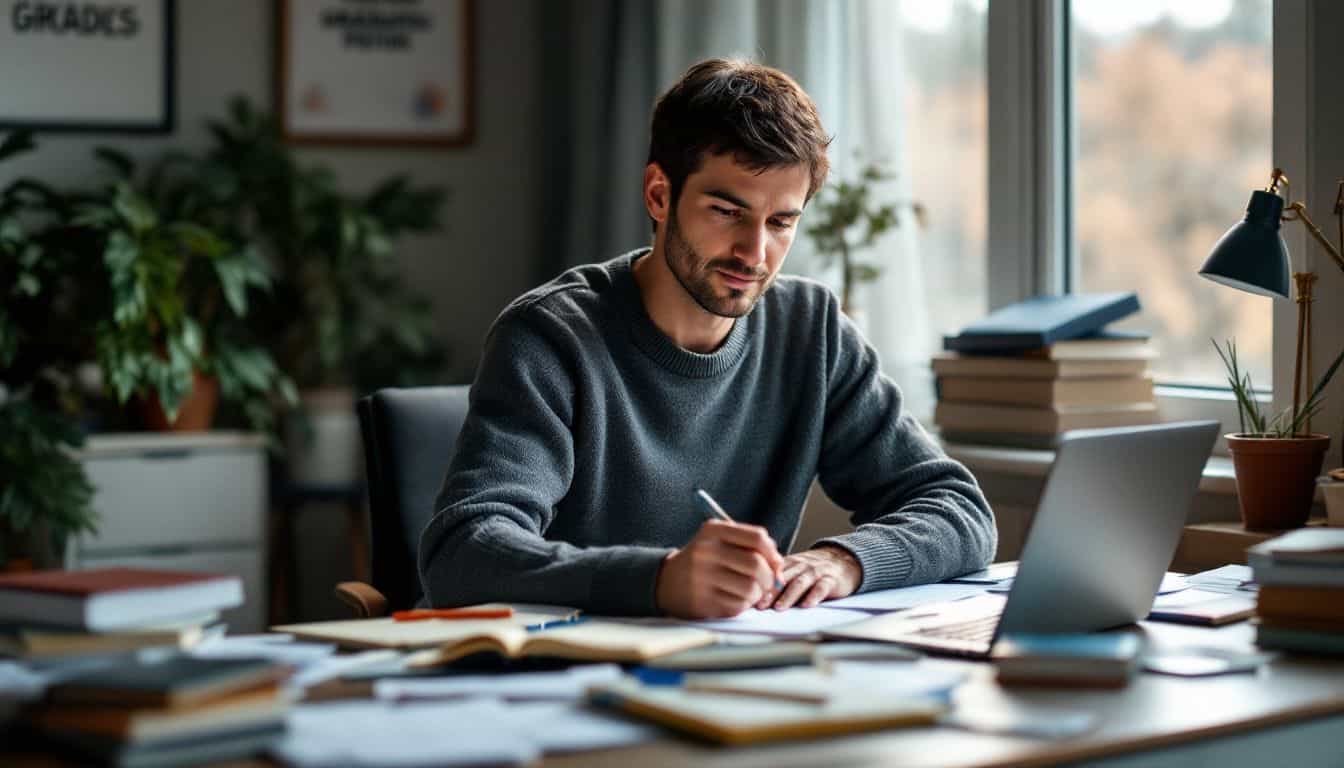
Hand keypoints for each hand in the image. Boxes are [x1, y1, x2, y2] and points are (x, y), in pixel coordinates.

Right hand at [655, 520, 784, 618]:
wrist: (667, 581)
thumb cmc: (704, 560)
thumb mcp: (720, 541)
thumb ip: (750, 546)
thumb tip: (779, 565)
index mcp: (713, 531)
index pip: (757, 538)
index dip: (773, 552)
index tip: (775, 563)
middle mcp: (705, 552)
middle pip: (756, 565)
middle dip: (769, 577)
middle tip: (768, 582)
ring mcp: (702, 578)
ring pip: (750, 588)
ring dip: (758, 593)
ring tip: (752, 591)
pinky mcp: (702, 602)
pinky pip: (739, 606)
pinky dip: (744, 605)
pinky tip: (736, 599)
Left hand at [758, 546, 861, 609]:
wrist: (843, 562)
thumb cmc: (812, 571)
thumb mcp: (794, 570)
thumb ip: (777, 581)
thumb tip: (753, 599)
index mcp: (788, 564)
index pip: (771, 575)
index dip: (759, 586)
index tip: (749, 599)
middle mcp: (800, 566)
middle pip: (783, 579)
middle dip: (770, 593)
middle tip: (759, 606)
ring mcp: (815, 572)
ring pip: (799, 583)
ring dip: (788, 596)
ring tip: (779, 608)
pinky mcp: (830, 580)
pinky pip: (821, 588)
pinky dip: (813, 596)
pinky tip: (806, 605)